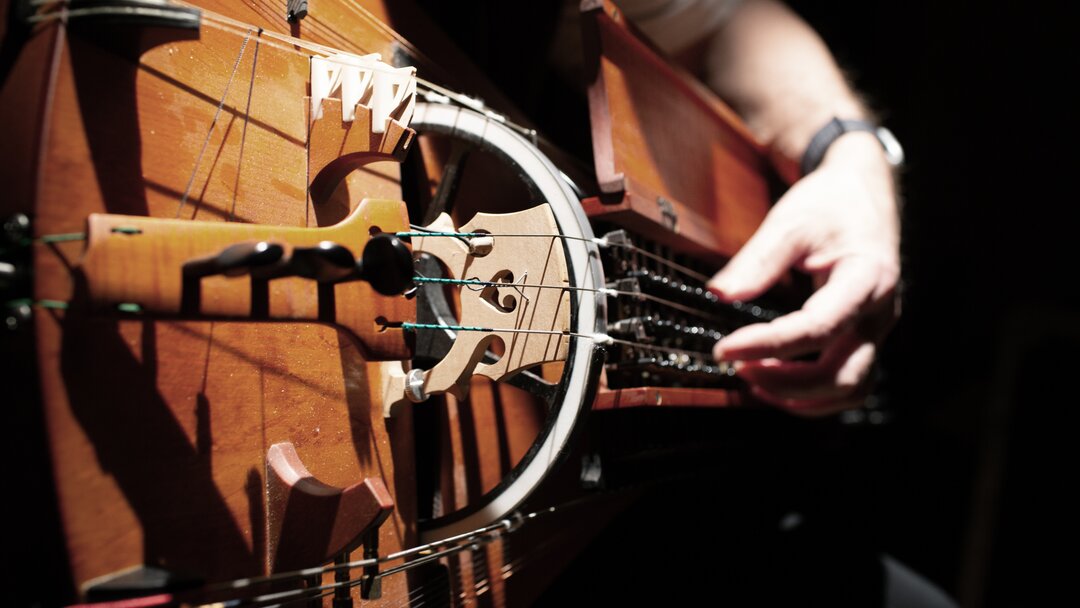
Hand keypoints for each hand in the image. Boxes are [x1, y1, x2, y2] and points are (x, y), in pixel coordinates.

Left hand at [709, 134, 900, 415]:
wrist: (863, 194)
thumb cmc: (829, 205)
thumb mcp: (790, 221)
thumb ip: (757, 259)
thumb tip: (719, 294)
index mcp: (867, 278)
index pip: (818, 327)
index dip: (767, 344)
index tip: (723, 349)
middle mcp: (880, 313)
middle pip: (842, 375)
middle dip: (786, 383)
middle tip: (737, 368)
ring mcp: (875, 330)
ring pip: (850, 389)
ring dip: (800, 397)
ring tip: (752, 378)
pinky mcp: (864, 338)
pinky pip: (847, 382)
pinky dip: (811, 394)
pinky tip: (773, 382)